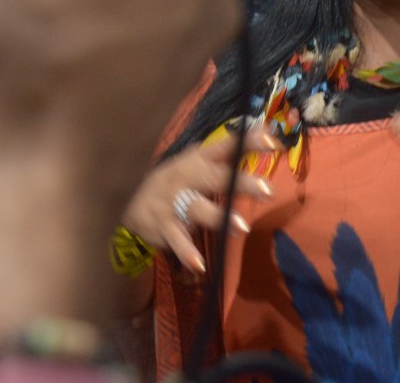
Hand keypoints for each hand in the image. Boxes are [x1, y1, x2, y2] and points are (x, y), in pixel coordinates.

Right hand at [122, 128, 279, 272]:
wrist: (129, 200)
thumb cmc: (176, 181)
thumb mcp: (196, 163)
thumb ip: (227, 154)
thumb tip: (265, 133)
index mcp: (197, 159)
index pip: (224, 146)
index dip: (246, 142)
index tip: (270, 140)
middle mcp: (185, 177)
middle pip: (214, 178)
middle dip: (240, 183)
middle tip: (267, 190)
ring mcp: (172, 201)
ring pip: (196, 208)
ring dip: (218, 216)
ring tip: (241, 227)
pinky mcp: (162, 225)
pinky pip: (176, 239)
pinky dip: (187, 252)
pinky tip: (199, 265)